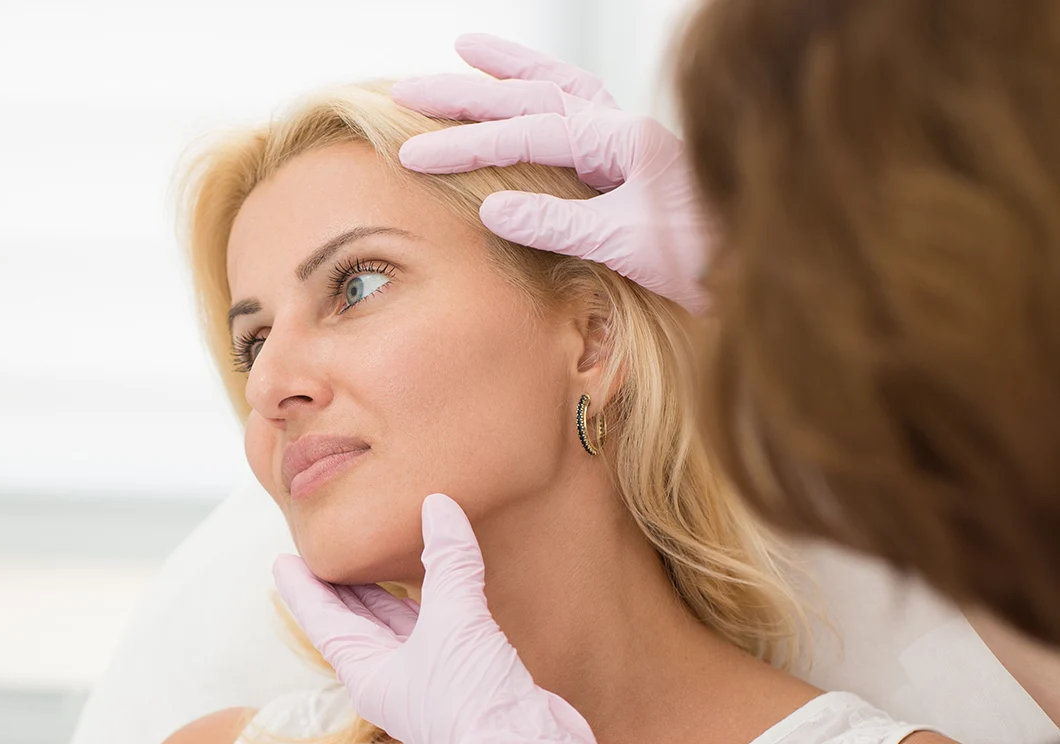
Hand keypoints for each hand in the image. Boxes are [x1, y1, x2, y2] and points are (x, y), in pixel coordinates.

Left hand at [272, 493, 618, 743]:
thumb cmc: (471, 702)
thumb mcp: (455, 621)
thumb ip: (447, 562)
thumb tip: (438, 506)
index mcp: (366, 671)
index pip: (322, 620)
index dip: (302, 588)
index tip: (280, 561)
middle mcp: (388, 678)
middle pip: (353, 623)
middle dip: (341, 587)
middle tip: (326, 550)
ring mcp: (424, 682)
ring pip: (395, 628)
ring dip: (384, 594)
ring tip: (373, 558)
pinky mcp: (459, 681)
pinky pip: (434, 632)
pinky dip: (430, 603)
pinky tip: (438, 586)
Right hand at [392, 33, 710, 313]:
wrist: (761, 269)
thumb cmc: (705, 260)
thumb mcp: (624, 245)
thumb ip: (558, 223)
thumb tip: (490, 208)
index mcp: (621, 140)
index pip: (525, 134)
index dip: (465, 144)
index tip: (413, 154)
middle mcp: (624, 128)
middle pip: (531, 98)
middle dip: (465, 94)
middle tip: (406, 89)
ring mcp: (628, 142)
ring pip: (558, 91)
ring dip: (509, 71)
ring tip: (465, 49)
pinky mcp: (632, 162)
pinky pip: (579, 112)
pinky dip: (546, 95)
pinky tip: (527, 89)